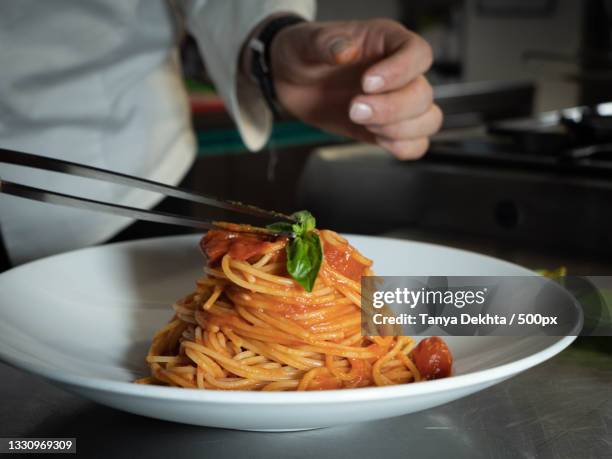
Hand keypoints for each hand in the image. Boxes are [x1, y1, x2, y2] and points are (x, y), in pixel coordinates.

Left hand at [269, 19, 441, 159]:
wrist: (290, 81)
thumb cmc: (304, 53)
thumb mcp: (306, 41)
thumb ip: (327, 43)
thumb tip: (346, 50)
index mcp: (387, 42)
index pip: (418, 54)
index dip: (400, 71)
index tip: (367, 83)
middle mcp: (399, 73)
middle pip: (423, 94)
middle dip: (390, 109)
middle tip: (353, 108)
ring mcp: (396, 102)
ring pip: (427, 120)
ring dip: (397, 130)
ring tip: (361, 121)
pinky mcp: (386, 128)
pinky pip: (416, 144)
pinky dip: (401, 147)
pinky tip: (375, 137)